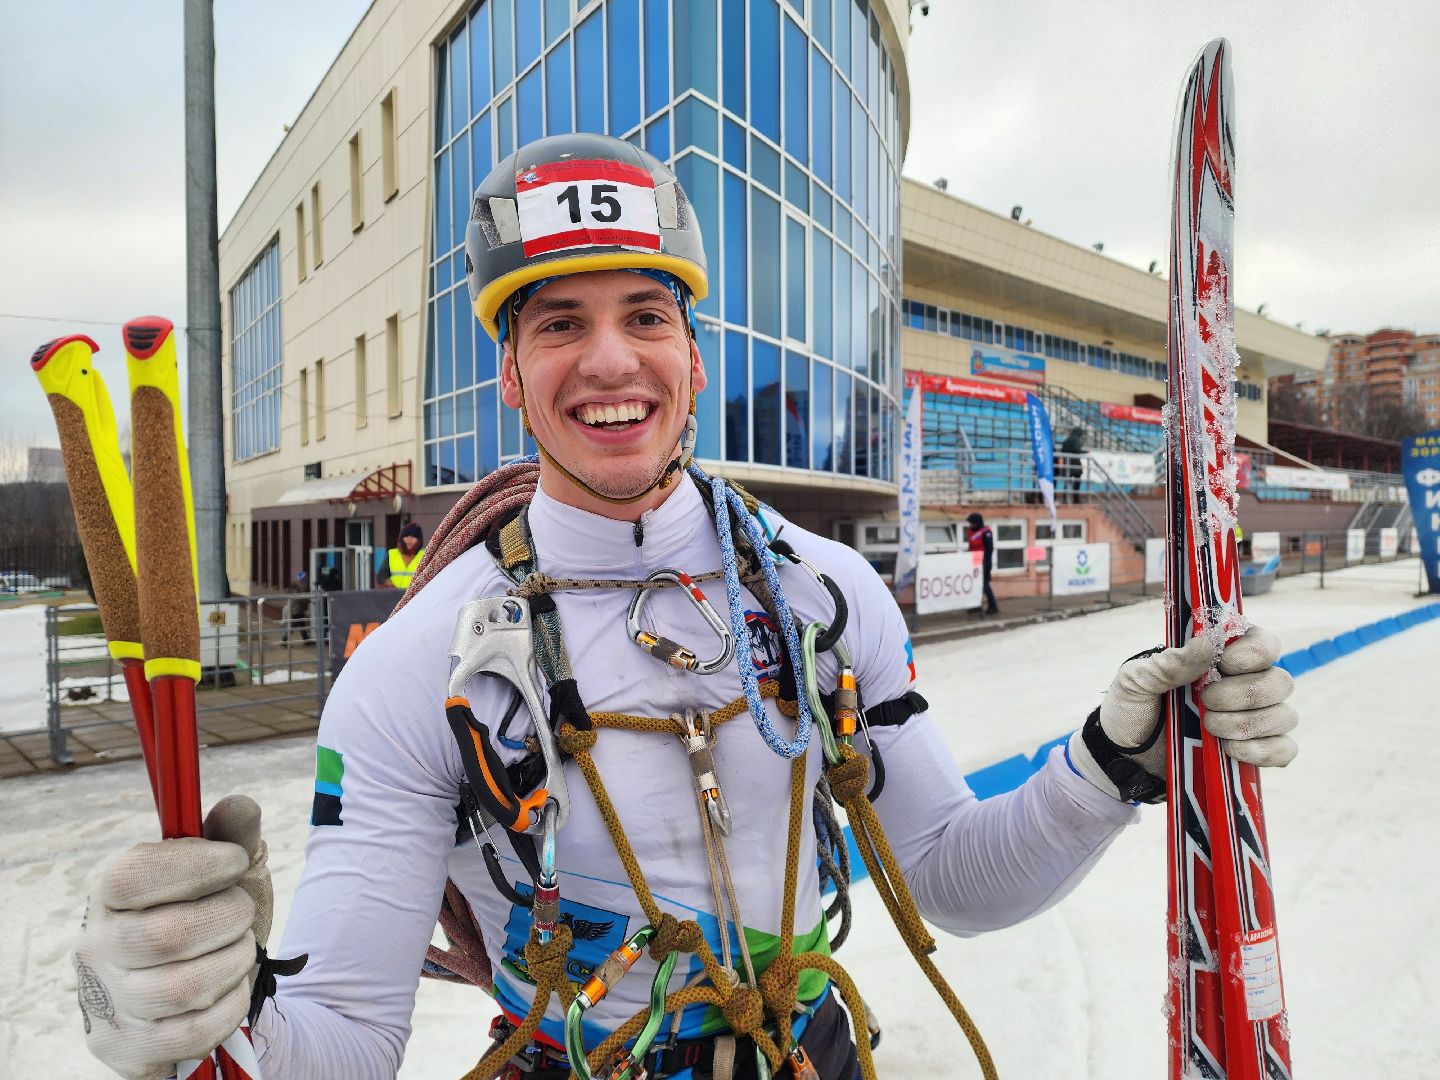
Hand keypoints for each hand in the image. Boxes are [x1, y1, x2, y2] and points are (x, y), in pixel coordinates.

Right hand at [73, 796, 272, 1079]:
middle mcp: (96, 946)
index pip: (134, 876)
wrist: (197, 988)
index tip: (235, 862)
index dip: (198, 865)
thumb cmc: (207, 915)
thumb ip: (233, 836)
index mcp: (108, 891)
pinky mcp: (127, 1046)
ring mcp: (107, 1000)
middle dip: (230, 917)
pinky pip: (192, 1032)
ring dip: (234, 962)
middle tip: (241, 913)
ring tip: (239, 949)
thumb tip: (239, 806)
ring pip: (183, 988)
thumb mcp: (225, 871)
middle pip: (168, 935)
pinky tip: (233, 987)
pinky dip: (231, 1005)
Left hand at [1068, 625, 1299, 802]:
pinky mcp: (1254, 752)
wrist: (1123, 756)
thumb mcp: (1135, 680)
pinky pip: (1285, 749)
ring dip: (1248, 724)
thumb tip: (1206, 643)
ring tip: (1209, 729)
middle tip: (1205, 702)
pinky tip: (1231, 751)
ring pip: (1284, 715)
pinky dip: (1263, 751)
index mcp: (1218, 657)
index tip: (1223, 663)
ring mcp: (1253, 719)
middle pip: (1280, 681)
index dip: (1253, 652)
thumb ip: (1168, 663)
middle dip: (1244, 694)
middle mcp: (1244, 684)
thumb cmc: (1131, 707)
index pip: (1263, 643)